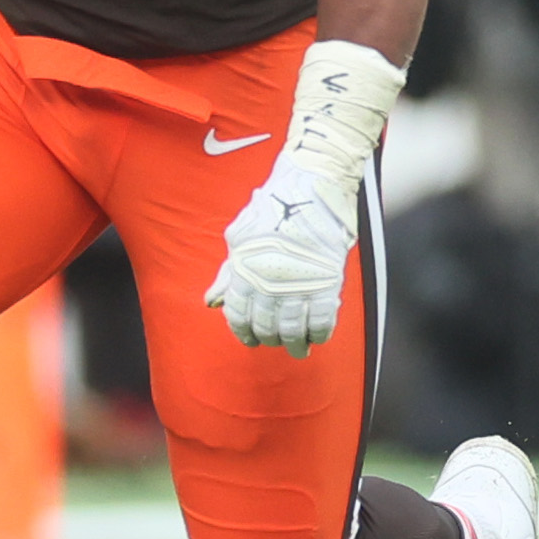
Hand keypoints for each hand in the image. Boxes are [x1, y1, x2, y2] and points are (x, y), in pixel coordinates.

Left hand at [205, 160, 356, 357]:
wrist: (310, 188)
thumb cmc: (273, 209)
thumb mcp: (239, 238)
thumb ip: (228, 274)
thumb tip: (211, 302)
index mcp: (244, 272)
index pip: (239, 316)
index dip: (244, 332)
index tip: (251, 340)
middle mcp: (269, 283)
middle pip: (267, 327)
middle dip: (270, 339)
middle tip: (275, 342)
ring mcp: (299, 284)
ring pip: (293, 329)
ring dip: (295, 344)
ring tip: (298, 350)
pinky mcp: (327, 282)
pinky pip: (322, 320)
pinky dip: (320, 333)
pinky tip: (318, 337)